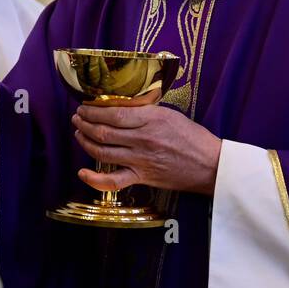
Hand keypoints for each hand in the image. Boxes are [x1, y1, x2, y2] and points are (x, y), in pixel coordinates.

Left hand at [72, 103, 221, 195]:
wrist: (210, 165)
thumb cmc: (194, 138)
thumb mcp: (171, 115)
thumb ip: (146, 111)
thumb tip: (122, 108)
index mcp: (152, 119)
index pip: (113, 113)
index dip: (93, 110)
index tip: (86, 107)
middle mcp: (143, 139)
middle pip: (103, 131)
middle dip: (84, 123)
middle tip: (78, 118)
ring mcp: (141, 160)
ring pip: (103, 151)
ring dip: (85, 142)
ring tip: (79, 134)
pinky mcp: (142, 177)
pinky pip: (113, 181)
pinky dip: (94, 178)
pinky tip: (83, 172)